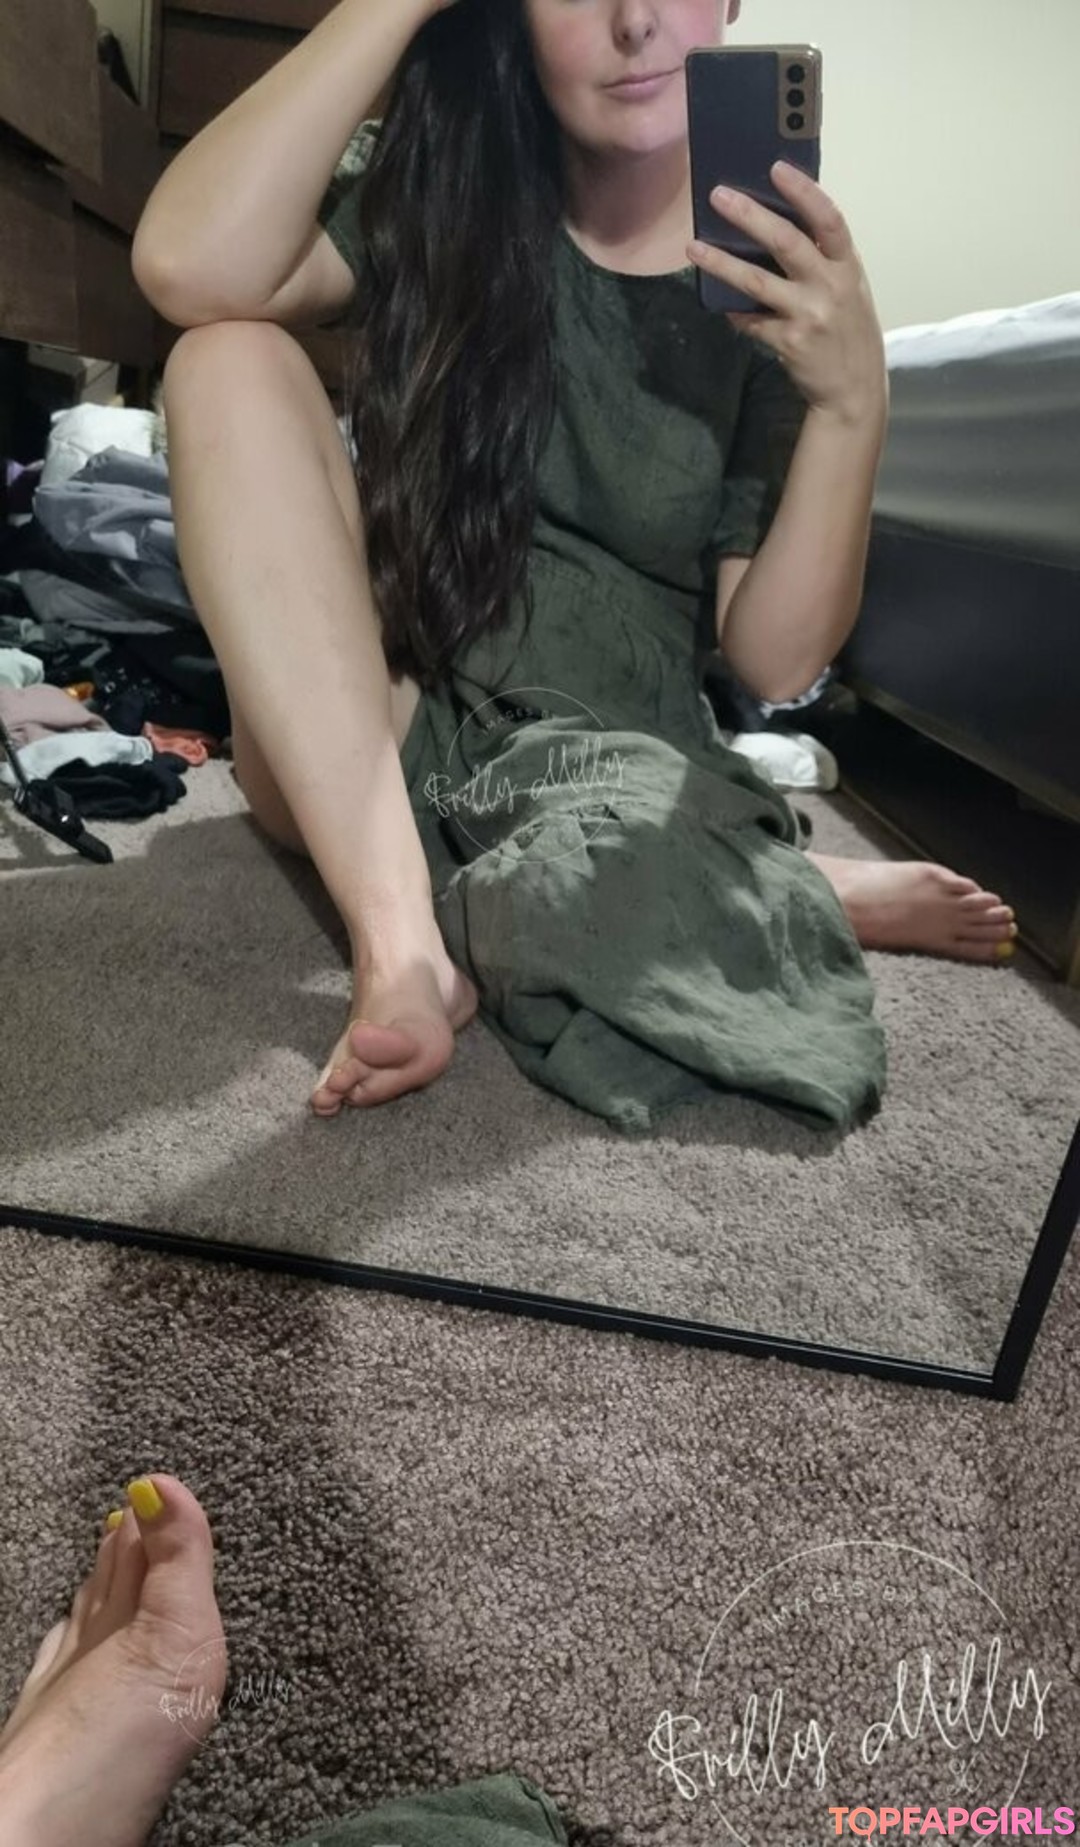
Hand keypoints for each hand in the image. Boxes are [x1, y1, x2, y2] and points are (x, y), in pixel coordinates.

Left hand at [687, 162, 886, 424]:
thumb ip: (824, 261)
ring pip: (757, 282)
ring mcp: (809, 315)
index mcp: (848, 266)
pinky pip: (751, 321)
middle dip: (750, 216)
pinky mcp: (788, 341)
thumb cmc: (849, 331)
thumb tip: (777, 227)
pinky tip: (719, 302)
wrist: (854, 390)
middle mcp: (830, 287)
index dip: (804, 192)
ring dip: (722, 263)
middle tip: (718, 196)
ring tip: (693, 247)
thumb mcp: (849, 289)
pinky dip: (734, 311)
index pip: (829, 219)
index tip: (776, 168)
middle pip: (787, 242)